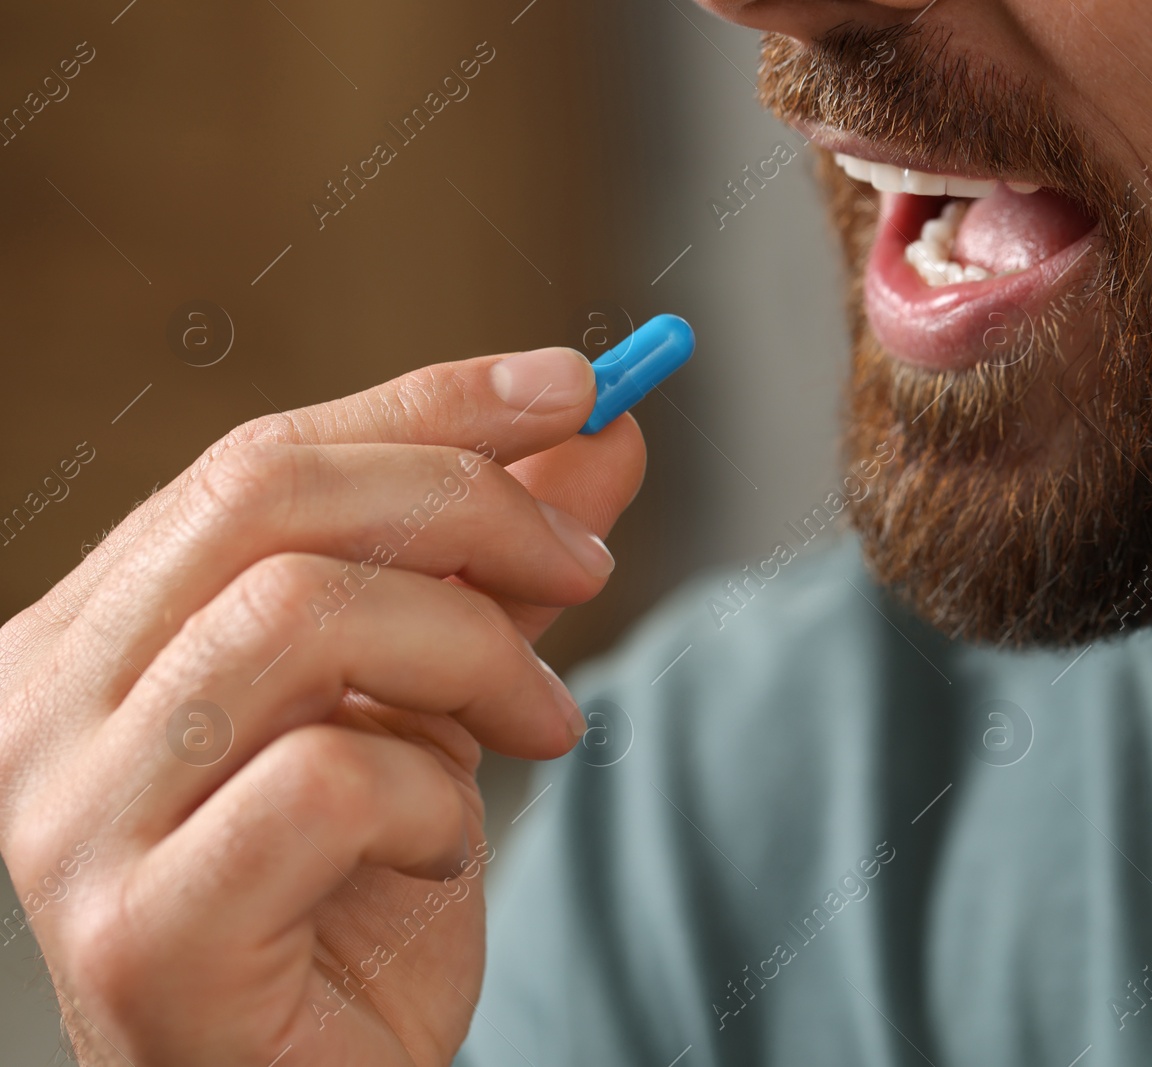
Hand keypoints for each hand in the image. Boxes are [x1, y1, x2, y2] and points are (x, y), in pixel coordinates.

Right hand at [0, 346, 644, 1064]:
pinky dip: (435, 800)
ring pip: (299, 616)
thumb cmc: (356, 898)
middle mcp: (47, 708)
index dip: (429, 402)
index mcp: (98, 633)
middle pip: (266, 501)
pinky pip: (327, 783)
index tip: (574, 384)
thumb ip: (493, 569)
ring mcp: (74, 822)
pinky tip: (448, 852)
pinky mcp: (143, 934)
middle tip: (591, 561)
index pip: (260, 460)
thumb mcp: (435, 699)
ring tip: (547, 724)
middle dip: (470, 504)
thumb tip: (595, 433)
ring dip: (475, 654)